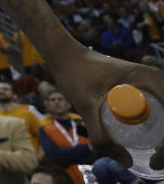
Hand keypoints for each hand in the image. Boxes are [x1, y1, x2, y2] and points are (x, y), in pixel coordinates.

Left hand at [54, 47, 163, 169]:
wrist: (65, 56)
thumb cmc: (74, 75)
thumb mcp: (84, 106)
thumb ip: (101, 136)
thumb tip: (127, 164)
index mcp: (148, 79)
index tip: (155, 161)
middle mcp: (155, 79)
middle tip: (154, 162)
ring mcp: (151, 83)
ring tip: (153, 157)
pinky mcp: (145, 88)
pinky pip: (161, 111)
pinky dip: (160, 129)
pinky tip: (152, 144)